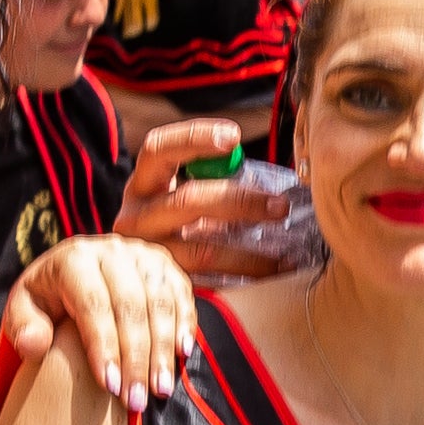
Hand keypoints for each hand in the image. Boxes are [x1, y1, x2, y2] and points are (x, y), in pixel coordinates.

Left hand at [3, 229, 198, 411]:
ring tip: (160, 390)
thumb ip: (23, 328)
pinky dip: (185, 325)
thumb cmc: (46, 299)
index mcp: (74, 259)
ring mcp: (142, 255)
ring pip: (161, 301)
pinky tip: (182, 356)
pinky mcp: (165, 264)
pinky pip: (182, 295)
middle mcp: (112, 250)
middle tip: (136, 401)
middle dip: (136, 357)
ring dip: (163, 349)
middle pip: (132, 305)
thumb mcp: (22, 311)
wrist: (70, 273)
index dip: (104, 346)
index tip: (110, 387)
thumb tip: (35, 345)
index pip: (94, 304)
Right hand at [114, 119, 295, 284]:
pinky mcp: (166, 287)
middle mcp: (137, 218)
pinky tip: (272, 275)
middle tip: (280, 206)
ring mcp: (150, 256)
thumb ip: (214, 181)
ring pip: (202, 251)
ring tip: (286, 256)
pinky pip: (210, 284)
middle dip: (239, 202)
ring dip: (250, 254)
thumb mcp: (183, 195)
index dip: (193, 138)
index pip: (158, 149)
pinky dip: (246, 279)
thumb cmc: (177, 225)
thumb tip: (272, 182)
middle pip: (187, 202)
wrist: (140, 280)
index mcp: (143, 184)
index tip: (233, 137)